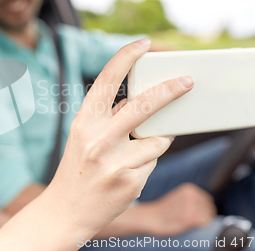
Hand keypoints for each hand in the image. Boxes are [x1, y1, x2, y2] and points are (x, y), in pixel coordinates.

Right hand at [0, 39, 194, 249]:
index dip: (126, 57)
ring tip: (133, 154)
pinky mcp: (131, 181)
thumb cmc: (78, 167)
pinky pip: (153, 162)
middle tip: (187, 81)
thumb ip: (108, 116)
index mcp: (84, 121)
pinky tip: (127, 173)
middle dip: (171, 90)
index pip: (106, 80)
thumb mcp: (83, 136)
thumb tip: (139, 98)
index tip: (144, 44)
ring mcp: (116, 161)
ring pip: (157, 139)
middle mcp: (98, 139)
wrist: (66, 210)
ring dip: (154, 141)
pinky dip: (146, 163)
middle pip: (144, 105)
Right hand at [143, 183, 216, 235]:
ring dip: (200, 222)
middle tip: (187, 220)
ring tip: (185, 222)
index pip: (207, 202)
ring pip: (208, 217)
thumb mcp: (179, 198)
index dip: (203, 211)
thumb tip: (210, 208)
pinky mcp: (190, 217)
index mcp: (189, 189)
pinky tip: (186, 225)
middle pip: (209, 209)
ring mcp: (192, 205)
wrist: (150, 218)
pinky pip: (205, 223)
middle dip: (203, 216)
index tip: (192, 216)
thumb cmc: (165, 212)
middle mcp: (192, 195)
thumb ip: (193, 199)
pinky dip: (199, 226)